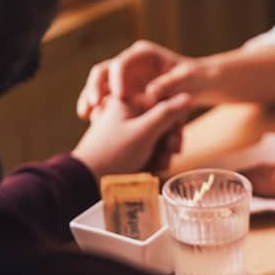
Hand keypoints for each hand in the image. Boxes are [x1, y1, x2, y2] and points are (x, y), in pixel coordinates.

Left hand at [72, 93, 193, 178]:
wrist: (86, 179)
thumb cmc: (113, 153)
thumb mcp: (144, 132)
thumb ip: (167, 113)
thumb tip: (188, 95)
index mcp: (127, 100)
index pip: (163, 104)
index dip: (173, 123)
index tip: (173, 142)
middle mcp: (126, 112)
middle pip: (160, 122)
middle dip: (167, 142)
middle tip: (168, 157)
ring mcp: (124, 128)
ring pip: (155, 137)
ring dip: (161, 152)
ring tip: (158, 166)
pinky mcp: (124, 144)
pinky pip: (146, 147)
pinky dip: (151, 157)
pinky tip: (152, 168)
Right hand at [76, 40, 206, 119]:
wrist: (198, 84)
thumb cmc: (195, 78)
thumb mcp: (187, 79)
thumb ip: (171, 83)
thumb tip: (152, 92)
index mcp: (144, 54)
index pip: (123, 62)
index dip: (118, 78)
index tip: (119, 96)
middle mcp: (130, 62)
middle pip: (104, 71)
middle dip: (95, 87)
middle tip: (93, 104)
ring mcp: (125, 76)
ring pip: (100, 84)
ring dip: (90, 98)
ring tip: (85, 115)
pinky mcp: (124, 91)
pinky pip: (105, 98)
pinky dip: (98, 108)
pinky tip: (91, 121)